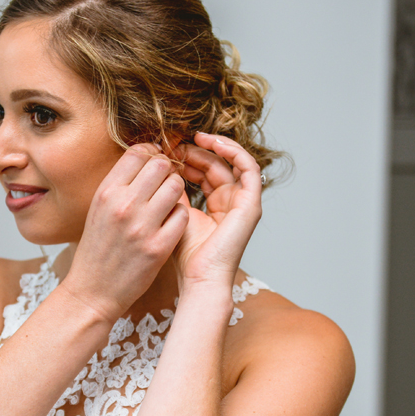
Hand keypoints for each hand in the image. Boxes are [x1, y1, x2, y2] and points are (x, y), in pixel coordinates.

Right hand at [62, 143, 188, 320]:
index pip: (138, 153)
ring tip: (168, 204)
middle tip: (165, 185)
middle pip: (161, 165)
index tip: (154, 165)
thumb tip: (147, 156)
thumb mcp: (99, 209)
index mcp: (106, 192)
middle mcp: (123, 205)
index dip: (151, 154)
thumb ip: (121, 184)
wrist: (93, 290)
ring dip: (176, 192)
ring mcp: (142, 227)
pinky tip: (170, 224)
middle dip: (167, 171)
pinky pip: (183, 215)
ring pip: (176, 187)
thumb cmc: (98, 247)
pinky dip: (179, 216)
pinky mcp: (158, 247)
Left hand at [170, 132, 263, 291]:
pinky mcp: (252, 203)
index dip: (187, 156)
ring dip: (214, 146)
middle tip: (175, 142)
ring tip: (193, 138)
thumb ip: (174, 189)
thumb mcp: (175, 212)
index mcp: (215, 205)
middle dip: (196, 150)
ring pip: (232, 162)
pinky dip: (233, 151)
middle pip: (217, 164)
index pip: (204, 171)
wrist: (199, 277)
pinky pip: (249, 167)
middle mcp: (231, 201)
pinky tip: (213, 142)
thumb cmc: (185, 254)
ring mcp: (243, 202)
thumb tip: (162, 162)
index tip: (166, 148)